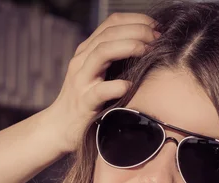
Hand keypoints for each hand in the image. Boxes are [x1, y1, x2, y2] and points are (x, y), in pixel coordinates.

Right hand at [49, 13, 159, 152]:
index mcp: (87, 50)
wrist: (60, 126)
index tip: (156, 26)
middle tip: (157, 37)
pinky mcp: (84, 102)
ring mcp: (81, 80)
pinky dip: (116, 86)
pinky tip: (129, 85)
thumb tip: (147, 46)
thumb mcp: (98, 73)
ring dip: (128, 47)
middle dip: (137, 30)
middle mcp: (82, 60)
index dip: (136, 20)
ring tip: (147, 51)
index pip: (112, 23)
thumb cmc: (86, 99)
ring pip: (102, 52)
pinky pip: (100, 91)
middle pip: (109, 33)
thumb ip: (115, 58)